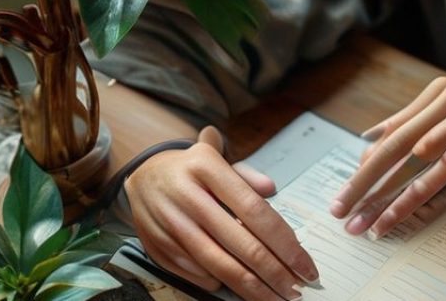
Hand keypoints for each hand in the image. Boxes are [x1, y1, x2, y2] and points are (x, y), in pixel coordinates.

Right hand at [125, 126, 318, 300]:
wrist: (141, 175)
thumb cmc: (190, 169)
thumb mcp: (218, 158)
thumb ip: (247, 175)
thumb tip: (272, 189)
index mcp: (206, 169)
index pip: (255, 212)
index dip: (284, 243)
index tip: (304, 264)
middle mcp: (187, 198)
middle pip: (242, 246)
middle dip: (276, 274)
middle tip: (297, 289)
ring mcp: (170, 226)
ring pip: (220, 267)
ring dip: (253, 289)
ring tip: (276, 298)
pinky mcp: (158, 247)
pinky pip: (198, 274)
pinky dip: (222, 284)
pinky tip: (243, 290)